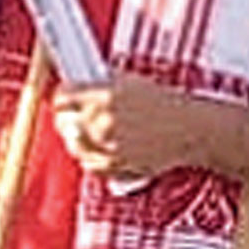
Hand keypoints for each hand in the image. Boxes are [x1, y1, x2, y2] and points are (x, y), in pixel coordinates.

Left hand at [53, 72, 223, 178]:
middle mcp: (102, 122)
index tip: (62, 97)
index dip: (60, 96)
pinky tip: (96, 146)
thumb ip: (99, 83)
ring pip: (73, 145)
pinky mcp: (116, 167)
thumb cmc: (163, 103)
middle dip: (64, 117)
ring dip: (74, 138)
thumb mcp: (128, 81)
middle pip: (63, 123)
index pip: (63, 97)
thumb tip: (76, 82)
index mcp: (104, 96)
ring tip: (83, 130)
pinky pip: (89, 164)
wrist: (188, 129)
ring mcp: (108, 147)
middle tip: (68, 113)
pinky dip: (89, 156)